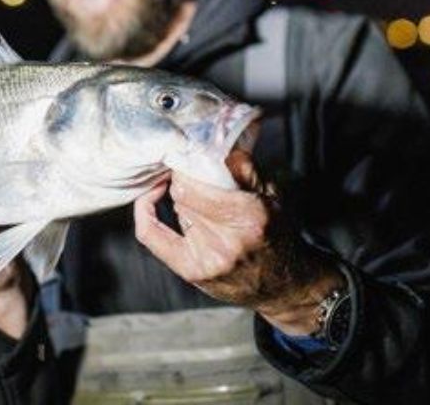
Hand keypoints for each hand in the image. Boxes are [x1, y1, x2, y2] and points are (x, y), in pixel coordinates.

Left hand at [133, 148, 343, 334]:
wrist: (282, 286)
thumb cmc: (278, 236)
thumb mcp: (273, 197)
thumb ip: (245, 169)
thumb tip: (218, 143)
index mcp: (248, 217)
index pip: (194, 186)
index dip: (187, 169)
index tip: (191, 159)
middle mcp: (226, 240)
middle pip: (183, 196)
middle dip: (187, 181)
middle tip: (192, 174)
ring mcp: (207, 259)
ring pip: (177, 210)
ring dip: (183, 199)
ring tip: (199, 197)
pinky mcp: (192, 271)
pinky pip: (152, 235)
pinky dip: (147, 211)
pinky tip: (152, 195)